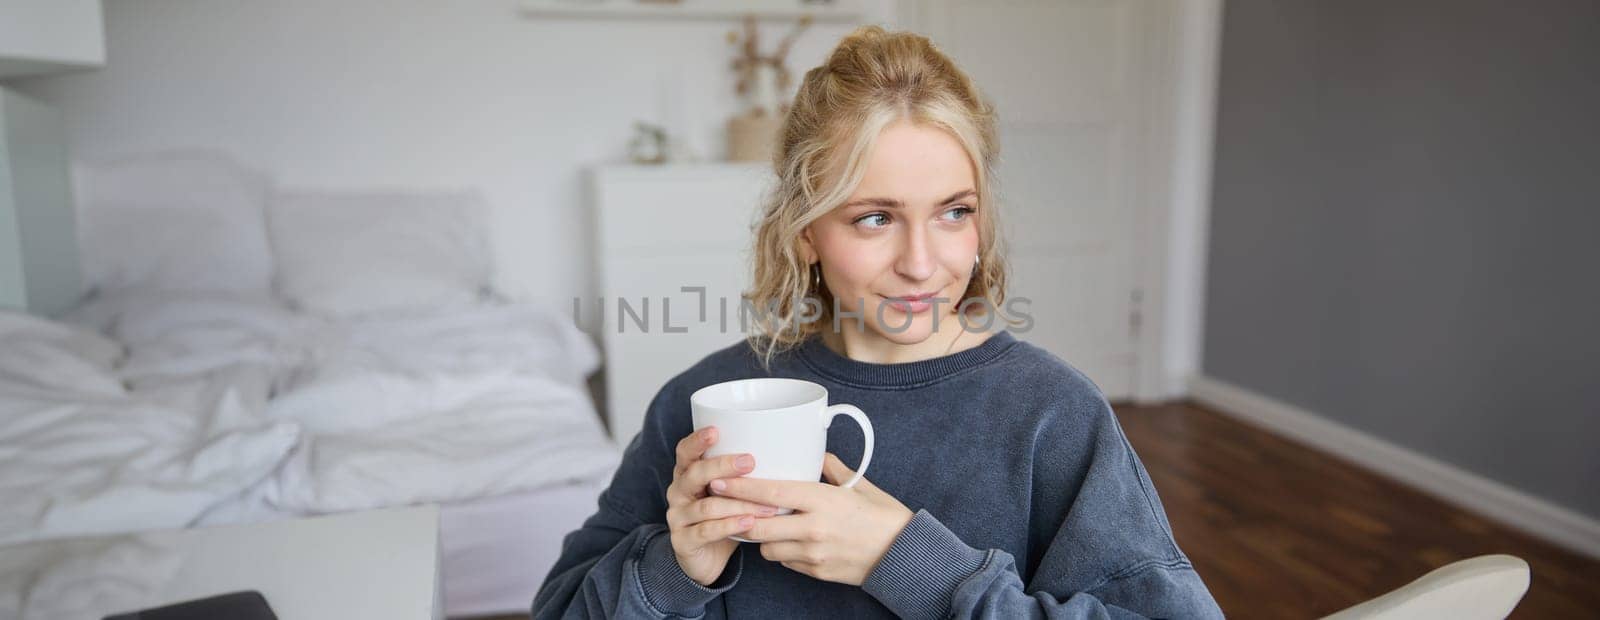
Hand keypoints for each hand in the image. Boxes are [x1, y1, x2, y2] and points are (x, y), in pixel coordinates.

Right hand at [665, 426, 781, 586]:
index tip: (716, 430)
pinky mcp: (683, 541)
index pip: (685, 452)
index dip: (697, 440)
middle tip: (750, 461)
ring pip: (707, 505)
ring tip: (768, 505)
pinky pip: (707, 530)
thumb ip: (746, 475)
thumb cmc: (723, 518)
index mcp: (687, 474)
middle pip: (695, 474)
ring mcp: (678, 517)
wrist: (705, 558)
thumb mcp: (732, 494)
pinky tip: (749, 523)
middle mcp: (678, 492)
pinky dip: (730, 525)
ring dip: (740, 503)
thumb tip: (792, 454)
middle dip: (722, 466)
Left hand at [710, 452, 913, 585]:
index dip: (740, 487)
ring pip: (768, 548)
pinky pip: (786, 562)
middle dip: (740, 516)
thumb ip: (831, 468)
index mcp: (822, 500)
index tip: (719, 480)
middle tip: (726, 506)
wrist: (903, 554)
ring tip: (767, 525)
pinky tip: (790, 542)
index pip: (771, 492)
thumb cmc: (883, 516)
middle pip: (759, 524)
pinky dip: (783, 552)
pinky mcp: (816, 572)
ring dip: (763, 537)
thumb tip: (814, 454)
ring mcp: (813, 554)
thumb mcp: (859, 485)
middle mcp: (813, 528)